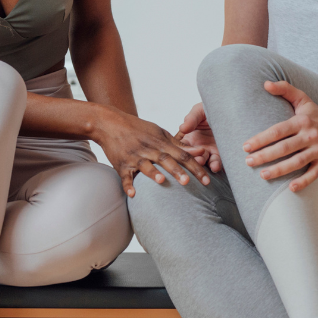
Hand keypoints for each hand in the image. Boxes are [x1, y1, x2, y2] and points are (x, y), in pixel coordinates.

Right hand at [93, 107, 212, 197]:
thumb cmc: (138, 129)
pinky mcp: (121, 164)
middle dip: (177, 171)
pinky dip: (128, 185)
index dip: (195, 166)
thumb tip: (199, 151)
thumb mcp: (159, 132)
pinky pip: (124, 176)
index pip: (182, 155)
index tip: (207, 179)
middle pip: (166, 160)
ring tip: (161, 181)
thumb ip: (179, 144)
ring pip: (145, 165)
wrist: (110, 123)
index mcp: (161, 142)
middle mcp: (149, 149)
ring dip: (152, 173)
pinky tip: (133, 194)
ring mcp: (134, 156)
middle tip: (188, 182)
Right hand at [176, 102, 222, 173]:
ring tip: (210, 164)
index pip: (182, 146)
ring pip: (205, 162)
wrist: (230, 110)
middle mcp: (197, 146)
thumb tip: (182, 128)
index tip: (186, 151)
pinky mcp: (221, 154)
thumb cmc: (211, 109)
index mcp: (188, 136)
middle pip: (192, 157)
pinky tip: (216, 165)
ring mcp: (209, 151)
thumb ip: (191, 118)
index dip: (183, 150)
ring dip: (206, 165)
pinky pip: (218, 162)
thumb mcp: (200, 111)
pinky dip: (216, 165)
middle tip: (198, 160)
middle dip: (194, 160)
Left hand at [243, 81, 317, 192]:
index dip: (261, 139)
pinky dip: (303, 182)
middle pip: (285, 148)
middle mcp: (310, 135)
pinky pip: (314, 174)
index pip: (278, 130)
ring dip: (280, 170)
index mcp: (302, 121)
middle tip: (248, 162)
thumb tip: (265, 84)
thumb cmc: (317, 115)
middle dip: (265, 156)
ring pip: (297, 162)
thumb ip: (285, 89)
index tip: (246, 146)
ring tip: (262, 176)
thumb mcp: (303, 99)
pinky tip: (290, 188)